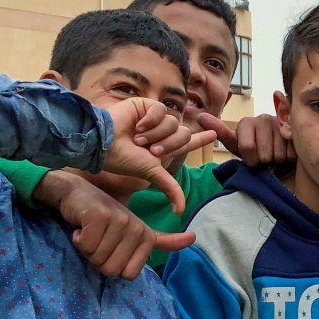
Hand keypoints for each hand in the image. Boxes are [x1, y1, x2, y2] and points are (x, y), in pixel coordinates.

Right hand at [40, 172, 196, 279]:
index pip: (128, 275)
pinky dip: (78, 239)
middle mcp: (136, 228)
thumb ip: (163, 240)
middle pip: (111, 270)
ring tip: (90, 231)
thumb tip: (194, 238)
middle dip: (98, 260)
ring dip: (87, 249)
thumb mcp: (136, 231)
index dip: (114, 268)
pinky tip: (81, 226)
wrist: (77, 194)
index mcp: (145, 236)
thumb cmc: (104, 218)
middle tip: (98, 240)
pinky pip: (86, 246)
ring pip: (97, 259)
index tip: (112, 250)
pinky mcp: (99, 216)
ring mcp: (119, 220)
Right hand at [107, 98, 216, 213]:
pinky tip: (138, 125)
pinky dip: (151, 119)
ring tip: (138, 138)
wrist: (104, 144)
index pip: (187, 143)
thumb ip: (170, 188)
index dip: (201, 139)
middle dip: (169, 144)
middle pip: (184, 134)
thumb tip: (180, 212)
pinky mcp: (147, 105)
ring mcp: (154, 119)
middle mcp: (161, 133)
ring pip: (174, 123)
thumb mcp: (152, 173)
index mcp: (165, 148)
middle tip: (150, 150)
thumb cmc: (124, 160)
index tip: (214, 134)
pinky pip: (161, 110)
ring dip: (156, 133)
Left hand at [203, 112, 294, 166]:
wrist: (278, 154)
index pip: (247, 147)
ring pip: (277, 155)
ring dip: (276, 160)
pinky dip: (288, 158)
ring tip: (275, 155)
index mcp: (246, 122)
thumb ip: (220, 132)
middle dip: (264, 162)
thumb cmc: (254, 151)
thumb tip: (200, 116)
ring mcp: (281, 123)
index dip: (250, 160)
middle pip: (263, 154)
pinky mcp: (296, 130)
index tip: (252, 160)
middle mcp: (263, 118)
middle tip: (265, 158)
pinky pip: (290, 153)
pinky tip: (286, 151)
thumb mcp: (236, 145)